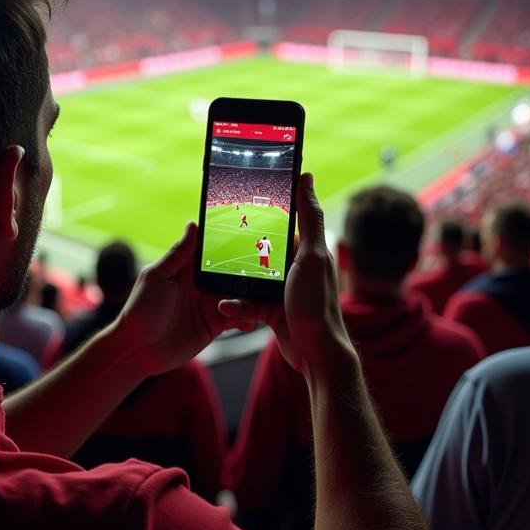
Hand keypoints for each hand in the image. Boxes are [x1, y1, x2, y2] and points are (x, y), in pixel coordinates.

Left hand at [109, 221, 253, 376]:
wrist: (138, 349)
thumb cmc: (141, 308)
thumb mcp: (157, 276)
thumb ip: (178, 254)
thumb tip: (193, 224)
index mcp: (187, 267)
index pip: (212, 249)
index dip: (229, 241)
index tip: (249, 230)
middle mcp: (202, 283)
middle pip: (232, 271)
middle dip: (248, 268)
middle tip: (266, 266)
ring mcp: (210, 303)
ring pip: (239, 294)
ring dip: (251, 294)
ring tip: (263, 295)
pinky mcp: (216, 324)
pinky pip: (238, 317)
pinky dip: (247, 317)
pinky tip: (250, 319)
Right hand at [218, 173, 353, 380]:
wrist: (315, 353)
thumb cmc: (317, 303)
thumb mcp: (313, 255)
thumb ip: (309, 216)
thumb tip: (307, 176)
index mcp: (306, 249)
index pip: (283, 220)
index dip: (264, 208)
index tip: (241, 197)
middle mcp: (293, 266)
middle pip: (259, 247)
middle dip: (238, 245)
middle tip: (216, 237)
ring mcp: (280, 288)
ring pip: (247, 276)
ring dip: (231, 280)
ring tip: (212, 275)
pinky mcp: (269, 309)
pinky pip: (245, 301)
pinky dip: (235, 304)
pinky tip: (223, 305)